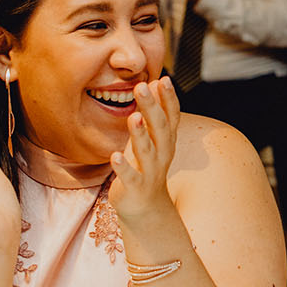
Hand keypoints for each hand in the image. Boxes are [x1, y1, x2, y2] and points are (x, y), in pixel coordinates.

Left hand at [109, 78, 180, 221]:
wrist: (145, 207)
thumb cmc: (145, 166)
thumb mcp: (152, 139)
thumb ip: (153, 113)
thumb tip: (154, 82)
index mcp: (166, 141)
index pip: (172, 116)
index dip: (169, 98)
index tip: (164, 79)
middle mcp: (163, 154)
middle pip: (160, 128)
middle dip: (152, 107)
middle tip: (142, 86)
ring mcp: (150, 171)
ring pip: (147, 150)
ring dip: (140, 133)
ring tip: (133, 116)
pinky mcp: (136, 187)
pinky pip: (130, 176)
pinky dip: (123, 167)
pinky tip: (114, 156)